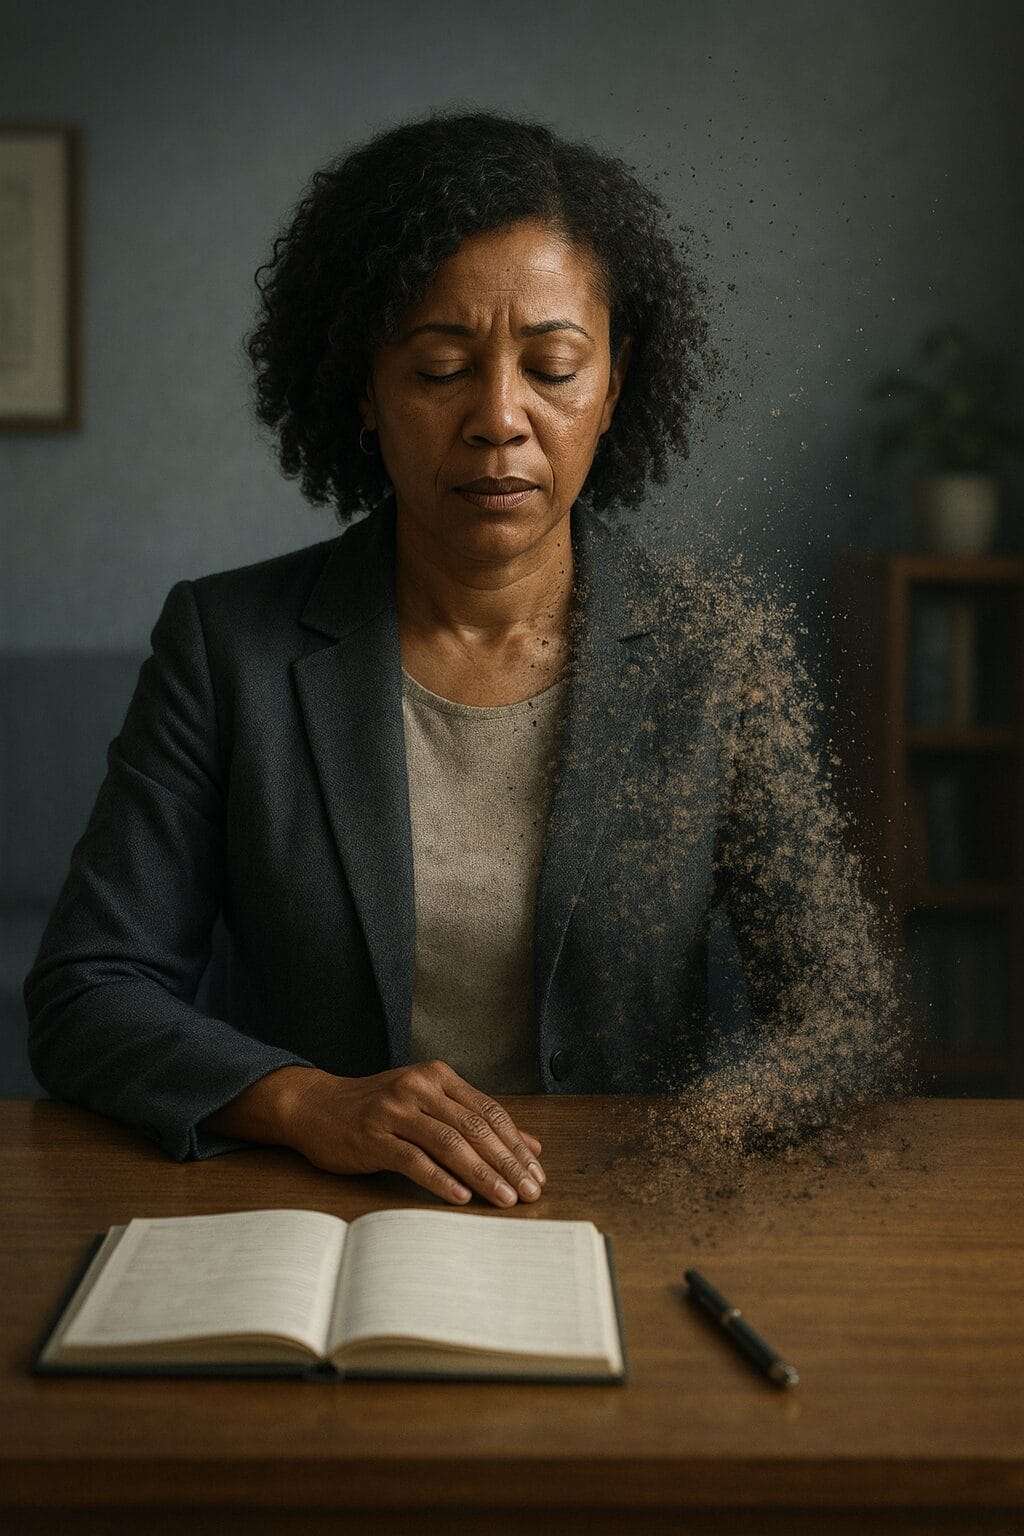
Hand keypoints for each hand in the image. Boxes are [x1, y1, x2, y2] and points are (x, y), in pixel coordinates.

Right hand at [284, 1060, 546, 1207]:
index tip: (537, 1174)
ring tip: (505, 1199)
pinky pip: (414, 1160)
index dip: (517, 1145)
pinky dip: (441, 1180)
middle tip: (530, 1192)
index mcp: (438, 1077)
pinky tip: (462, 1198)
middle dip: (508, 1163)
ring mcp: (395, 1111)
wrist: (315, 1106)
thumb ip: (476, 1121)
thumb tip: (530, 1145)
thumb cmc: (378, 1108)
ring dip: (482, 1175)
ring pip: (450, 1143)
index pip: (489, 1112)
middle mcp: (419, 1088)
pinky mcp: (373, 1137)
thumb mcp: (429, 1105)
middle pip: (475, 1128)